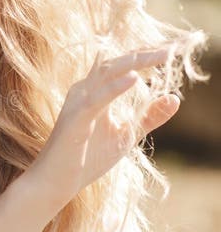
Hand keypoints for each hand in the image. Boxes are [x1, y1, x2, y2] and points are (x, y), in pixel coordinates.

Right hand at [26, 45, 180, 210]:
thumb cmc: (87, 159)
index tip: (173, 49)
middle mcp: (85, 90)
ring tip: (159, 56)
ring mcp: (78, 102)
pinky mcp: (75, 118)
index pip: (123, 66)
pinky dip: (116, 88)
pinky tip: (135, 79)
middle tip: (172, 49)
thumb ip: (148, 117)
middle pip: (117, 63)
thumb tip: (175, 98)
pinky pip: (97, 99)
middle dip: (144, 54)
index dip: (146, 55)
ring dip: (134, 63)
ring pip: (106, 73)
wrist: (55, 182)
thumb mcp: (126, 135)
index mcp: (95, 92)